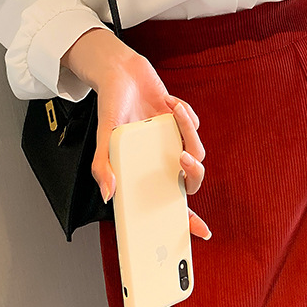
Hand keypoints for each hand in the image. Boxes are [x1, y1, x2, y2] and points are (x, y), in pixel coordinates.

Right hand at [64, 30, 211, 240]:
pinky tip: (167, 101)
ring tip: (172, 112)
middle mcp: (163, 160)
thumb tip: (109, 193)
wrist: (121, 74)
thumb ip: (103, 166)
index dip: (188, 220)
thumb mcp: (104, 137)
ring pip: (195, 148)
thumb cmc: (112, 108)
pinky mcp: (182, 121)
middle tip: (182, 159)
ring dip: (188, 130)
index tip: (203, 233)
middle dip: (194, 172)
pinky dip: (184, 112)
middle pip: (192, 179)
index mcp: (146, 172)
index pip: (170, 203)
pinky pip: (194, 123)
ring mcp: (174, 141)